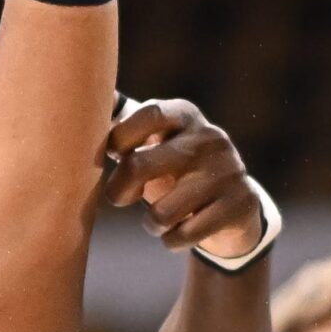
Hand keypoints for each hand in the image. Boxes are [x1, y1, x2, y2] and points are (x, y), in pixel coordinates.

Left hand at [104, 98, 265, 257]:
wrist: (231, 206)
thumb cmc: (172, 169)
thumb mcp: (150, 140)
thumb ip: (119, 119)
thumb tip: (90, 91)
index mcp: (184, 115)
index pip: (146, 115)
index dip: (119, 138)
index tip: (113, 155)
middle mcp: (210, 138)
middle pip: (138, 166)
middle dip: (118, 191)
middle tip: (119, 198)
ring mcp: (229, 171)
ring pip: (162, 211)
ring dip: (151, 224)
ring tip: (158, 219)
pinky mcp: (240, 204)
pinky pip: (185, 234)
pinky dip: (172, 240)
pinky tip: (179, 232)